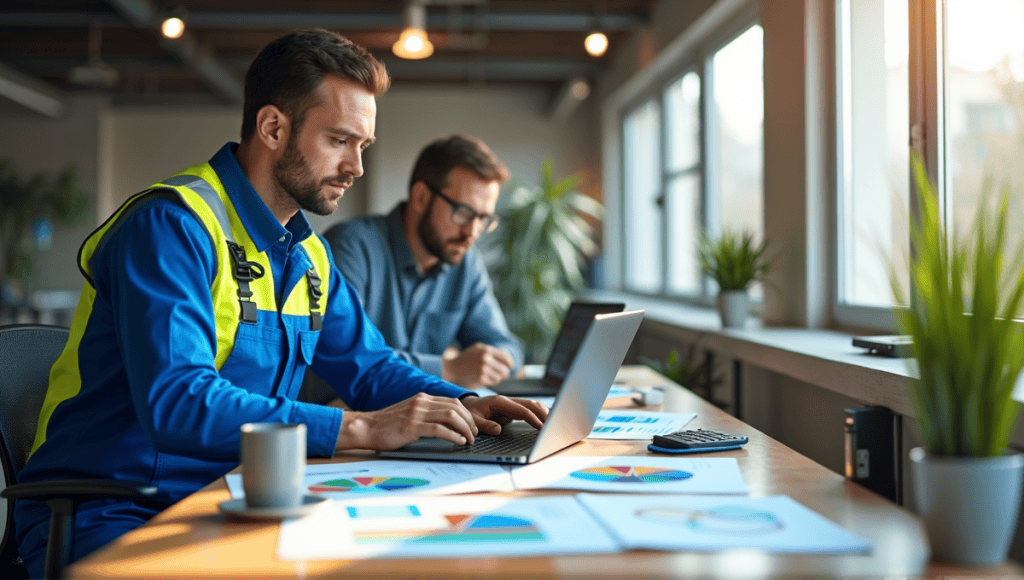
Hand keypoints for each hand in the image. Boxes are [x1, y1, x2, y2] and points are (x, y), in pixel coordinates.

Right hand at [337, 393, 478, 450]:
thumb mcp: (410, 413)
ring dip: (465, 429)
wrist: (367, 428)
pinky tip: (459, 442)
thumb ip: (425, 414)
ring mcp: (417, 413)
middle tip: (474, 435)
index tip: (472, 426)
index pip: (453, 402)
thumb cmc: (388, 425)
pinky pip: (439, 429)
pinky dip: (453, 435)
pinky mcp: (412, 426)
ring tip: (469, 440)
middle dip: (470, 422)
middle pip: (456, 408)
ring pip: (451, 416)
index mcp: (423, 398)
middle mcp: (422, 402)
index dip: (467, 414)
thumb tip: (446, 424)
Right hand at [442, 343, 514, 387]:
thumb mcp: (477, 349)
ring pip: (500, 377)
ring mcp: (483, 369)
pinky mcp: (481, 378)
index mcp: (486, 350)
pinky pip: (493, 382)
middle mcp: (486, 358)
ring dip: (496, 378)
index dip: (509, 363)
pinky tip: (484, 379)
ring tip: (489, 376)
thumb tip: (507, 360)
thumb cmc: (466, 358)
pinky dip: (490, 382)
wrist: (452, 369)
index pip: (505, 358)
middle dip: (504, 373)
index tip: (511, 367)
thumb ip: (491, 351)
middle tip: (502, 374)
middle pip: (505, 370)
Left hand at [460, 395, 548, 435]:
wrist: (468, 406)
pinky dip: (538, 413)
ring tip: (554, 421)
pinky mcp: (513, 409)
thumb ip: (484, 425)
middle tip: (553, 424)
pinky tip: (546, 418)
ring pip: (532, 405)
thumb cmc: (470, 413)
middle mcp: (508, 401)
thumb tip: (498, 430)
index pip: (521, 409)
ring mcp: (511, 404)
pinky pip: (528, 409)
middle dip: (543, 414)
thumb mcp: (473, 419)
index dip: (533, 418)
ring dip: (543, 412)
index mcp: (500, 402)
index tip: (542, 427)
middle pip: (530, 404)